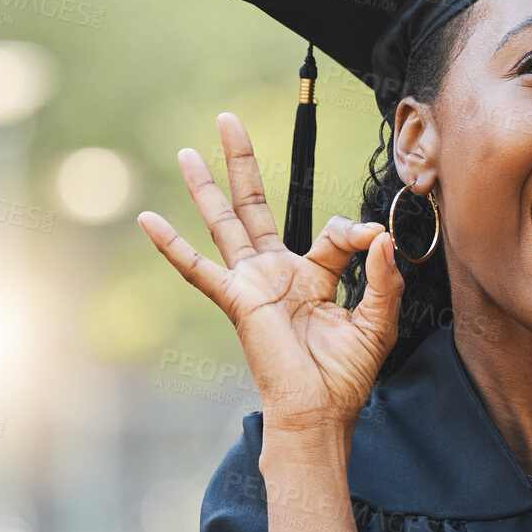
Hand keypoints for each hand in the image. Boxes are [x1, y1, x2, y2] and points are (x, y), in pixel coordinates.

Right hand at [136, 112, 406, 433]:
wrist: (319, 411)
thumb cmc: (346, 376)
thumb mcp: (378, 322)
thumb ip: (383, 279)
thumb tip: (381, 237)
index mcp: (313, 277)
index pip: (330, 233)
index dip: (356, 232)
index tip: (375, 240)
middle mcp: (278, 274)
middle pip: (255, 207)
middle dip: (242, 163)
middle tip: (229, 120)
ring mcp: (253, 284)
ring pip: (225, 224)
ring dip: (207, 187)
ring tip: (188, 151)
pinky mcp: (237, 300)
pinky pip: (198, 269)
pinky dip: (172, 246)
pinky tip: (147, 220)